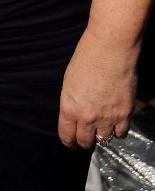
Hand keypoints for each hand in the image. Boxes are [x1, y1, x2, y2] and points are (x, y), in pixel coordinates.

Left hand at [58, 27, 136, 148]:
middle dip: (84, 141)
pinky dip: (118, 130)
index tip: (71, 142)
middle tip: (87, 137)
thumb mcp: (69, 81)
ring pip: (103, 140)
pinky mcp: (124, 114)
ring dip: (102, 134)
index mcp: (69, 107)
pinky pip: (121, 134)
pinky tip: (115, 121)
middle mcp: (87, 117)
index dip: (69, 141)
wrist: (110, 48)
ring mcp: (107, 118)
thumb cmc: (86, 57)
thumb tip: (75, 114)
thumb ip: (71, 101)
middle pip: (85, 142)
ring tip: (102, 126)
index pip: (66, 136)